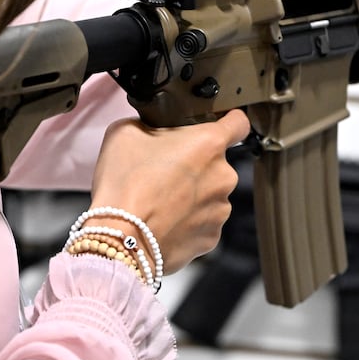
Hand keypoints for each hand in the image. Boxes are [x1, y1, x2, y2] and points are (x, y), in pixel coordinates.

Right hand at [88, 109, 251, 273]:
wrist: (120, 238)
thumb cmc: (124, 183)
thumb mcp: (125, 132)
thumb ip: (149, 125)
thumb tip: (152, 130)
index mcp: (209, 143)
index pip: (238, 123)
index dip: (228, 121)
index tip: (219, 125)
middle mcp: (223, 176)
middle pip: (216, 163)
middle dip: (195, 164)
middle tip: (163, 171)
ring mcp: (220, 209)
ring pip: (210, 194)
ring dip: (192, 195)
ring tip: (160, 201)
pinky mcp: (212, 237)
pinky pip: (203, 222)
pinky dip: (187, 221)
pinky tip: (164, 221)